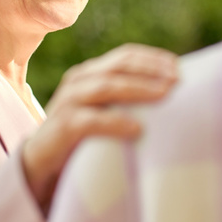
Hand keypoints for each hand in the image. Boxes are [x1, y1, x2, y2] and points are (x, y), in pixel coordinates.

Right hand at [21, 43, 178, 214]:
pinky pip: (90, 121)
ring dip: (138, 89)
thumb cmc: (83, 138)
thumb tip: (171, 93)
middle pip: (119, 66)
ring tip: (164, 95)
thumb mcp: (104, 111)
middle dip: (150, 69)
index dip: (153, 58)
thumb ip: (126, 99)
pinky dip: (115, 122)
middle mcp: (78, 81)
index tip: (179, 67)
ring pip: (106, 86)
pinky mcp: (61, 127)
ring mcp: (67, 102)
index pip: (125, 56)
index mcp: (90, 73)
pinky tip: (137, 129)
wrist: (41, 165)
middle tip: (178, 80)